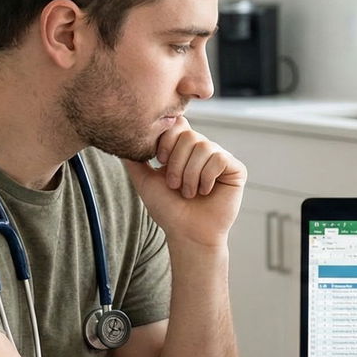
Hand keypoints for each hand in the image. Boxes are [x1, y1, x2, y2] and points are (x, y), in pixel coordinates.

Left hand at [120, 117, 245, 249]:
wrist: (187, 233)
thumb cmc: (168, 209)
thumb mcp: (145, 180)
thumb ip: (134, 159)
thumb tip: (121, 138)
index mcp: (183, 149)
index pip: (177, 124)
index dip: (166, 139)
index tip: (160, 161)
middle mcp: (203, 150)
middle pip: (189, 134)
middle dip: (176, 163)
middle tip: (174, 185)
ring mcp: (220, 158)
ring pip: (203, 146)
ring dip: (190, 174)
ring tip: (188, 193)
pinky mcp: (235, 169)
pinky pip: (219, 158)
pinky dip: (207, 177)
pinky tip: (205, 192)